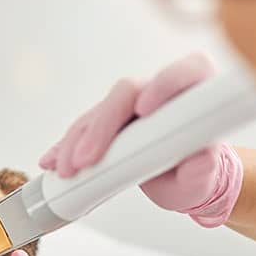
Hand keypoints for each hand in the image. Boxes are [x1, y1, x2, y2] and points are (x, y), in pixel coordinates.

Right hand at [39, 53, 243, 227]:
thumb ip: (204, 165)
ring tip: (66, 168)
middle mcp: (156, 92)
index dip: (164, 84)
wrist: (182, 181)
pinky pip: (84, 130)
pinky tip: (51, 161)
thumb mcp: (204, 176)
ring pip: (99, 111)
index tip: (144, 109)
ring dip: (77, 140)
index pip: (181, 74)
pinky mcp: (108, 124)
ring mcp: (129, 106)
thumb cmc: (199, 173)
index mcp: (191, 93)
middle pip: (126, 93)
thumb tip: (201, 155)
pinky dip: (66, 147)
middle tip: (87, 158)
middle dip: (102, 125)